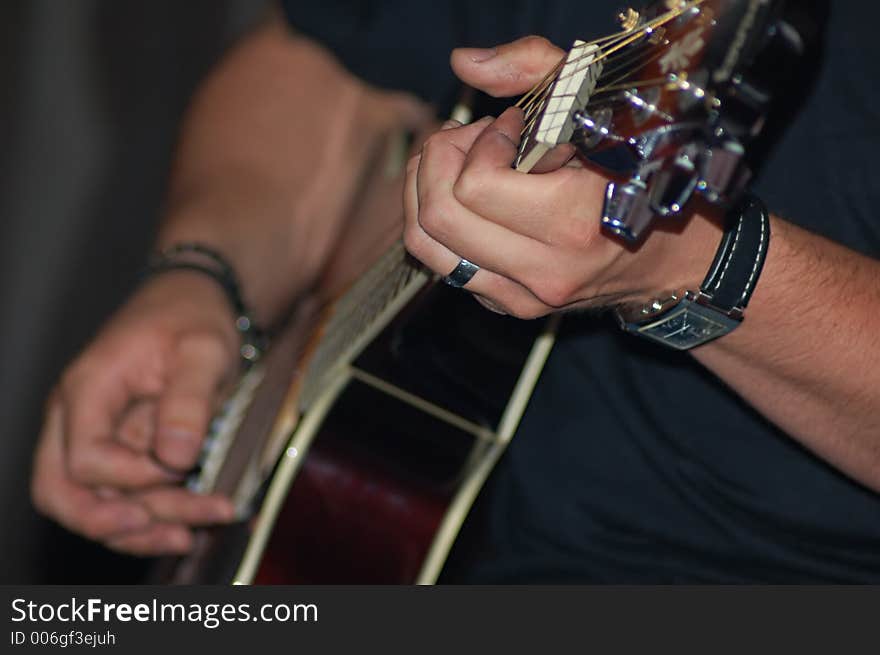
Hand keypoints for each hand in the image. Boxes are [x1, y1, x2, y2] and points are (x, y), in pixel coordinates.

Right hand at [31, 272, 239, 554]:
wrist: (197, 303)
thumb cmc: (194, 318)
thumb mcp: (204, 348)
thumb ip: (189, 399)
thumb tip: (175, 457)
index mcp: (88, 389)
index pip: (84, 458)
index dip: (132, 476)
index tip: (182, 466)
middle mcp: (77, 418)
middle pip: (62, 492)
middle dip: (115, 524)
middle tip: (174, 533)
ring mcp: (95, 437)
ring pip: (93, 503)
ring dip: (142, 530)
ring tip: (194, 533)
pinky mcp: (119, 451)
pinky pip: (120, 497)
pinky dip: (151, 520)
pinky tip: (190, 528)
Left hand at [403, 37, 721, 317]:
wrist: (672, 258)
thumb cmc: (641, 174)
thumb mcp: (603, 104)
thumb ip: (535, 69)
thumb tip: (464, 63)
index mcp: (574, 223)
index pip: (476, 186)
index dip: (479, 142)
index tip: (510, 125)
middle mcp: (545, 270)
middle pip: (438, 216)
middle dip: (439, 161)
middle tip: (468, 139)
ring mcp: (523, 296)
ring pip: (425, 245)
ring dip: (425, 191)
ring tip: (457, 164)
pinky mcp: (510, 306)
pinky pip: (442, 263)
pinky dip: (440, 222)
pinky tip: (469, 198)